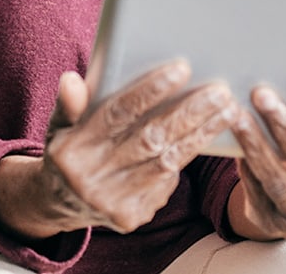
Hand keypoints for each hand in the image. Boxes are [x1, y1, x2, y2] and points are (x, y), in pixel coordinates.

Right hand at [0, 60, 236, 238]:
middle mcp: (91, 178)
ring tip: (227, 110)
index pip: (117, 114)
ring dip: (201, 134)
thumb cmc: (67, 151)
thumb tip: (71, 80)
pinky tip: (208, 137)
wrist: (59, 204)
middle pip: (150, 139)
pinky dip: (187, 157)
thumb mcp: (58, 126)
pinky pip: (166, 183)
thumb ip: (68, 104)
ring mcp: (112, 202)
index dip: (150, 91)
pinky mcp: (131, 217)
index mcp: (71, 149)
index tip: (182, 68)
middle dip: (190, 113)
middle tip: (220, 91)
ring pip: (167, 162)